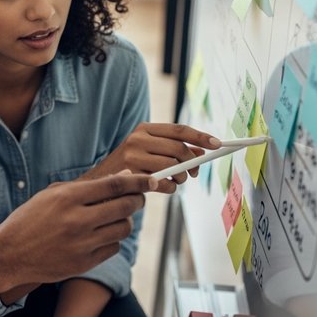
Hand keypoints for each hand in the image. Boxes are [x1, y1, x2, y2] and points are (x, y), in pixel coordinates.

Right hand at [0, 173, 154, 284]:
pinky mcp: (84, 263)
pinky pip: (113, 248)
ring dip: (125, 220)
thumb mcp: (53, 194)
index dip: (138, 182)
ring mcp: (82, 244)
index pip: (115, 185)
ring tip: (115, 217)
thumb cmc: (31, 219)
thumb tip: (124, 177)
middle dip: (137, 200)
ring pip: (123, 229)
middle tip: (136, 198)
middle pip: (125, 207)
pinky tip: (100, 234)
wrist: (9, 254)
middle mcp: (77, 220)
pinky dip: (112, 239)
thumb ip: (88, 186)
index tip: (151, 180)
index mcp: (68, 198)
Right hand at [84, 122, 220, 192]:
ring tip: (177, 180)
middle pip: (179, 148)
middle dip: (192, 162)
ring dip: (182, 177)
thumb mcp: (149, 152)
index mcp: (144, 128)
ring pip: (173, 166)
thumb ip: (173, 150)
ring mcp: (132, 155)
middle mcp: (137, 138)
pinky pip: (163, 182)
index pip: (179, 130)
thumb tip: (201, 153)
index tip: (218, 144)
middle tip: (194, 172)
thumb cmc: (129, 167)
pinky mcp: (131, 174)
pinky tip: (166, 187)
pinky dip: (171, 187)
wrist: (98, 182)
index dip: (201, 136)